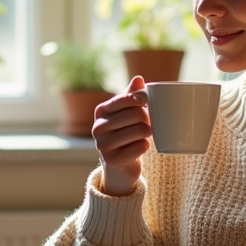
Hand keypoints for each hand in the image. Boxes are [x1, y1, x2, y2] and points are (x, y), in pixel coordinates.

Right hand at [93, 76, 151, 195]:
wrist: (118, 167)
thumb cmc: (123, 134)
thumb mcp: (124, 114)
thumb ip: (130, 96)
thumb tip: (139, 78)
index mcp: (101, 111)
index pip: (125, 99)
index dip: (141, 99)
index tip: (146, 103)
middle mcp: (98, 127)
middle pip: (136, 115)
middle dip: (147, 119)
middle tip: (147, 123)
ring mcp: (103, 145)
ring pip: (140, 131)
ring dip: (148, 133)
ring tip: (145, 134)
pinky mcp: (113, 160)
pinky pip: (140, 147)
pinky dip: (145, 146)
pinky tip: (141, 147)